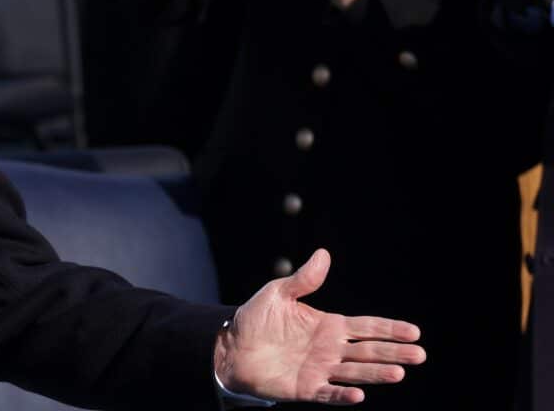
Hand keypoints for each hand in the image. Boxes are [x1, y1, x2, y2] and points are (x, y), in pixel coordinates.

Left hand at [214, 249, 425, 404]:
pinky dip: (343, 395)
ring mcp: (320, 370)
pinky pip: (328, 394)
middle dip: (393, 352)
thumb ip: (303, 279)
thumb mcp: (278, 293)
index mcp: (328, 326)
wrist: (229, 347)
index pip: (366, 327)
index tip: (414, 331)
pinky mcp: (305, 389)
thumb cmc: (255, 320)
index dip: (389, 329)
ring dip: (376, 374)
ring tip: (398, 373)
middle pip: (368, 351)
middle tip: (419, 354)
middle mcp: (330, 350)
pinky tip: (358, 395)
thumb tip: (323, 254)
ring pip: (355, 372)